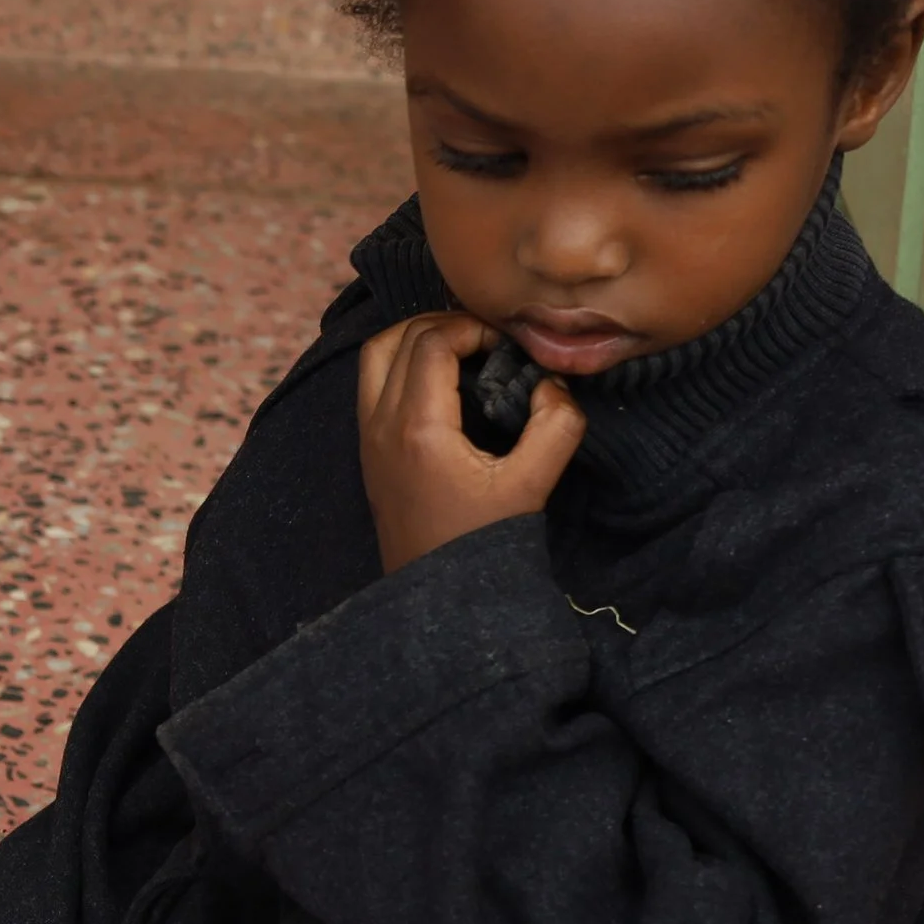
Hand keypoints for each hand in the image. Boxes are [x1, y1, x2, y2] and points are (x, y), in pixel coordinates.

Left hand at [357, 312, 583, 572]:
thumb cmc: (479, 545)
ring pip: (375, 360)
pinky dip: (401, 367)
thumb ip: (556, 426)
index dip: (472, 327)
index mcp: (417, 426)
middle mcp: (381, 426)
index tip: (505, 345)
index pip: (432, 340)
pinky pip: (372, 387)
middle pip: (395, 339)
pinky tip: (443, 384)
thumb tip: (552, 384)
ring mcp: (368, 440)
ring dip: (414, 341)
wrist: (435, 599)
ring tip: (462, 351)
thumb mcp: (531, 485)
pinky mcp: (369, 455)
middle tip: (485, 339)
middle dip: (443, 324)